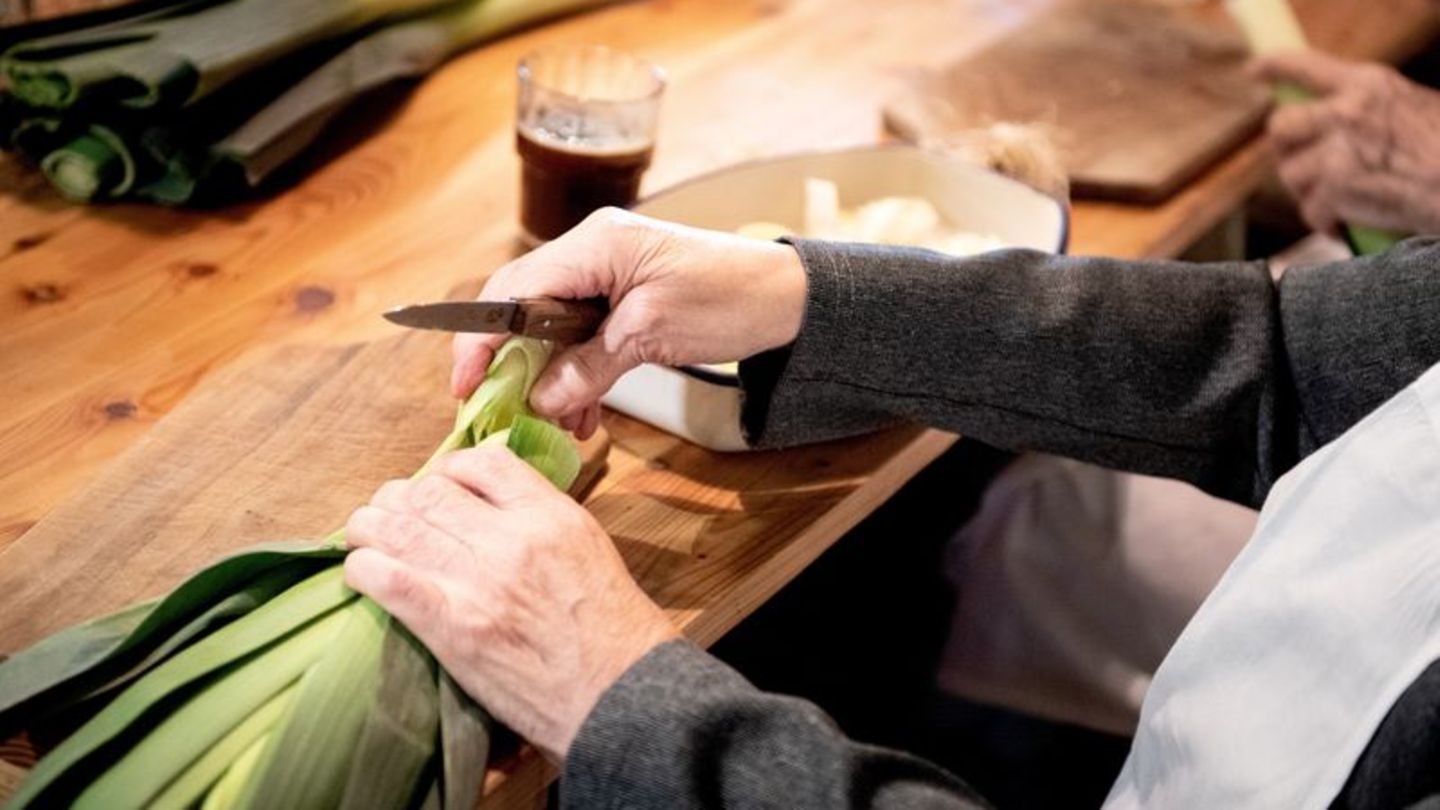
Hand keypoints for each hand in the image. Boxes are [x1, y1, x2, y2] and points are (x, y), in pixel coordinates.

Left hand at [343, 445, 679, 760]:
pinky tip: (362, 571)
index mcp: (549, 516)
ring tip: (365, 536)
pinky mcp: (453, 628)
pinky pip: (390, 581)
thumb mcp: (589, 548)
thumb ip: (542, 519)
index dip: (449, 469)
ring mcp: (479, 582)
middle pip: (429, 491)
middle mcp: (511, 539)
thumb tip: (494, 503)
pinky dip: (365, 569)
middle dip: (400, 498)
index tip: (440, 486)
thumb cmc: (613, 630)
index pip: (483, 463)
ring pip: (399, 527)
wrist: (620, 694)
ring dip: (370, 527)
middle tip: (392, 513)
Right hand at [452, 208, 807, 433]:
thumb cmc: (729, 298)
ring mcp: (608, 274)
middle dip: (507, 360)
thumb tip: (540, 399)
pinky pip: (581, 335)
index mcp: (594, 245)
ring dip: (546, 375)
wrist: (788, 298)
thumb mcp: (652, 334)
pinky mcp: (624, 298)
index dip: (481, 337)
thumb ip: (590, 365)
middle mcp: (592, 252)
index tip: (466, 384)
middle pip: (523, 306)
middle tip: (494, 407)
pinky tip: (582, 413)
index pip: (514, 289)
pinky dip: (577, 373)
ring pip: (551, 326)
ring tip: (550, 421)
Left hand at [1253, 52, 1439, 235]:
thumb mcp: (1410, 107)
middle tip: (1311, 167)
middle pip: (1280, 126)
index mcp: (1367, 85)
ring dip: (1310, 191)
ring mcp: (1337, 150)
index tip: (1255, 71)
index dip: (1275, 67)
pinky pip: (1310, 211)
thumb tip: (1332, 123)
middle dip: (1290, 150)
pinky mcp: (1336, 188)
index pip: (1306, 66)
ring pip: (1290, 174)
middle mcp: (1346, 112)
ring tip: (1343, 198)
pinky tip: (1349, 222)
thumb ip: (1367, 110)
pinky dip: (1327, 223)